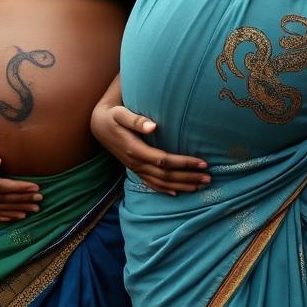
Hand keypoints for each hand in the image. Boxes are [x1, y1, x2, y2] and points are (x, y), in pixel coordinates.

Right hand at [91, 101, 208, 195]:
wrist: (98, 124)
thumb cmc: (112, 115)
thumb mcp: (120, 113)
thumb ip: (136, 120)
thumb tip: (154, 127)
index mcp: (135, 149)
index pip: (165, 161)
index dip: (184, 163)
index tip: (202, 162)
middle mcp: (136, 162)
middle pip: (166, 175)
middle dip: (188, 178)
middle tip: (209, 178)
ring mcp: (135, 167)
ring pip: (161, 182)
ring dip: (181, 185)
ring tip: (200, 186)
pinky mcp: (134, 168)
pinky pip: (150, 183)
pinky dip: (164, 190)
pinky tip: (176, 193)